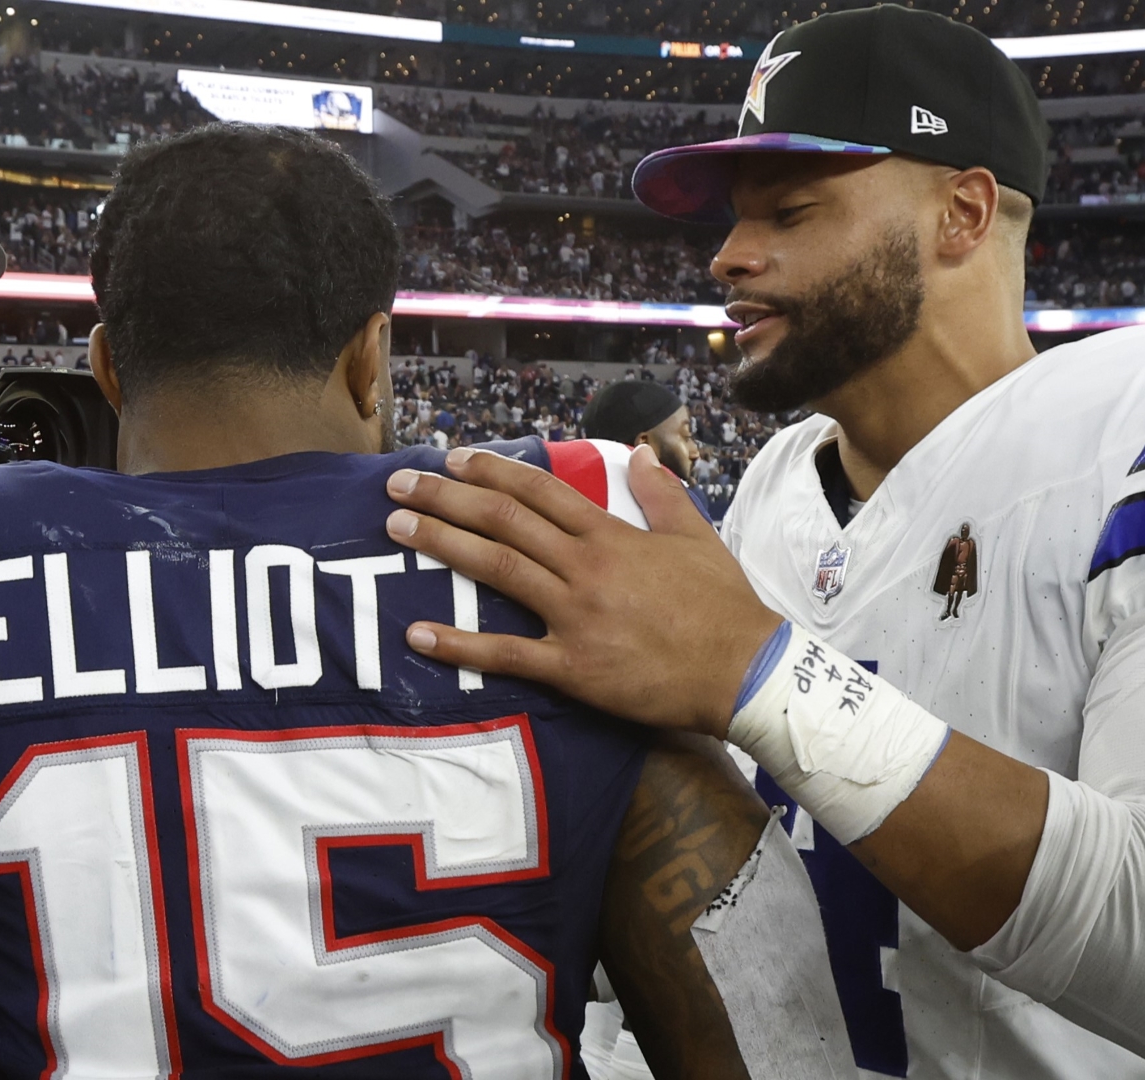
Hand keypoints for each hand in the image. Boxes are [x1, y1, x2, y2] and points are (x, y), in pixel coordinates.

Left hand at [384, 444, 782, 736]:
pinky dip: (460, 645)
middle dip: (446, 498)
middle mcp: (586, 568)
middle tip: (399, 485)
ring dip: (443, 544)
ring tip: (398, 526)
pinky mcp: (574, 666)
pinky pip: (508, 654)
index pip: (540, 491)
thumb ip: (662, 494)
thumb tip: (642, 452)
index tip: (453, 459)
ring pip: (498, 569)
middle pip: (505, 521)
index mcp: (612, 535)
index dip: (491, 471)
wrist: (746, 670)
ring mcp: (576, 616)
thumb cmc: (724, 606)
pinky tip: (419, 634)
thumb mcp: (697, 537)